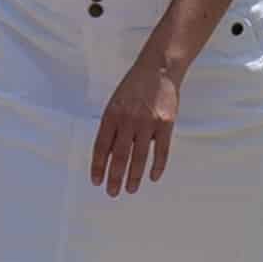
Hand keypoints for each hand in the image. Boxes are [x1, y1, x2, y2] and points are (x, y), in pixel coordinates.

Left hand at [91, 44, 187, 194]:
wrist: (157, 69)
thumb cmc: (133, 88)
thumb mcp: (115, 103)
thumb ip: (112, 127)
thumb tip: (107, 156)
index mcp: (112, 115)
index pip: (102, 146)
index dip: (98, 166)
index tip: (96, 181)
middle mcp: (128, 120)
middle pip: (120, 155)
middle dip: (115, 177)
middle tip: (112, 192)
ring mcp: (148, 122)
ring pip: (139, 156)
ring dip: (134, 176)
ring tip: (131, 189)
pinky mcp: (166, 123)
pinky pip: (162, 150)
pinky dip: (157, 166)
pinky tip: (152, 177)